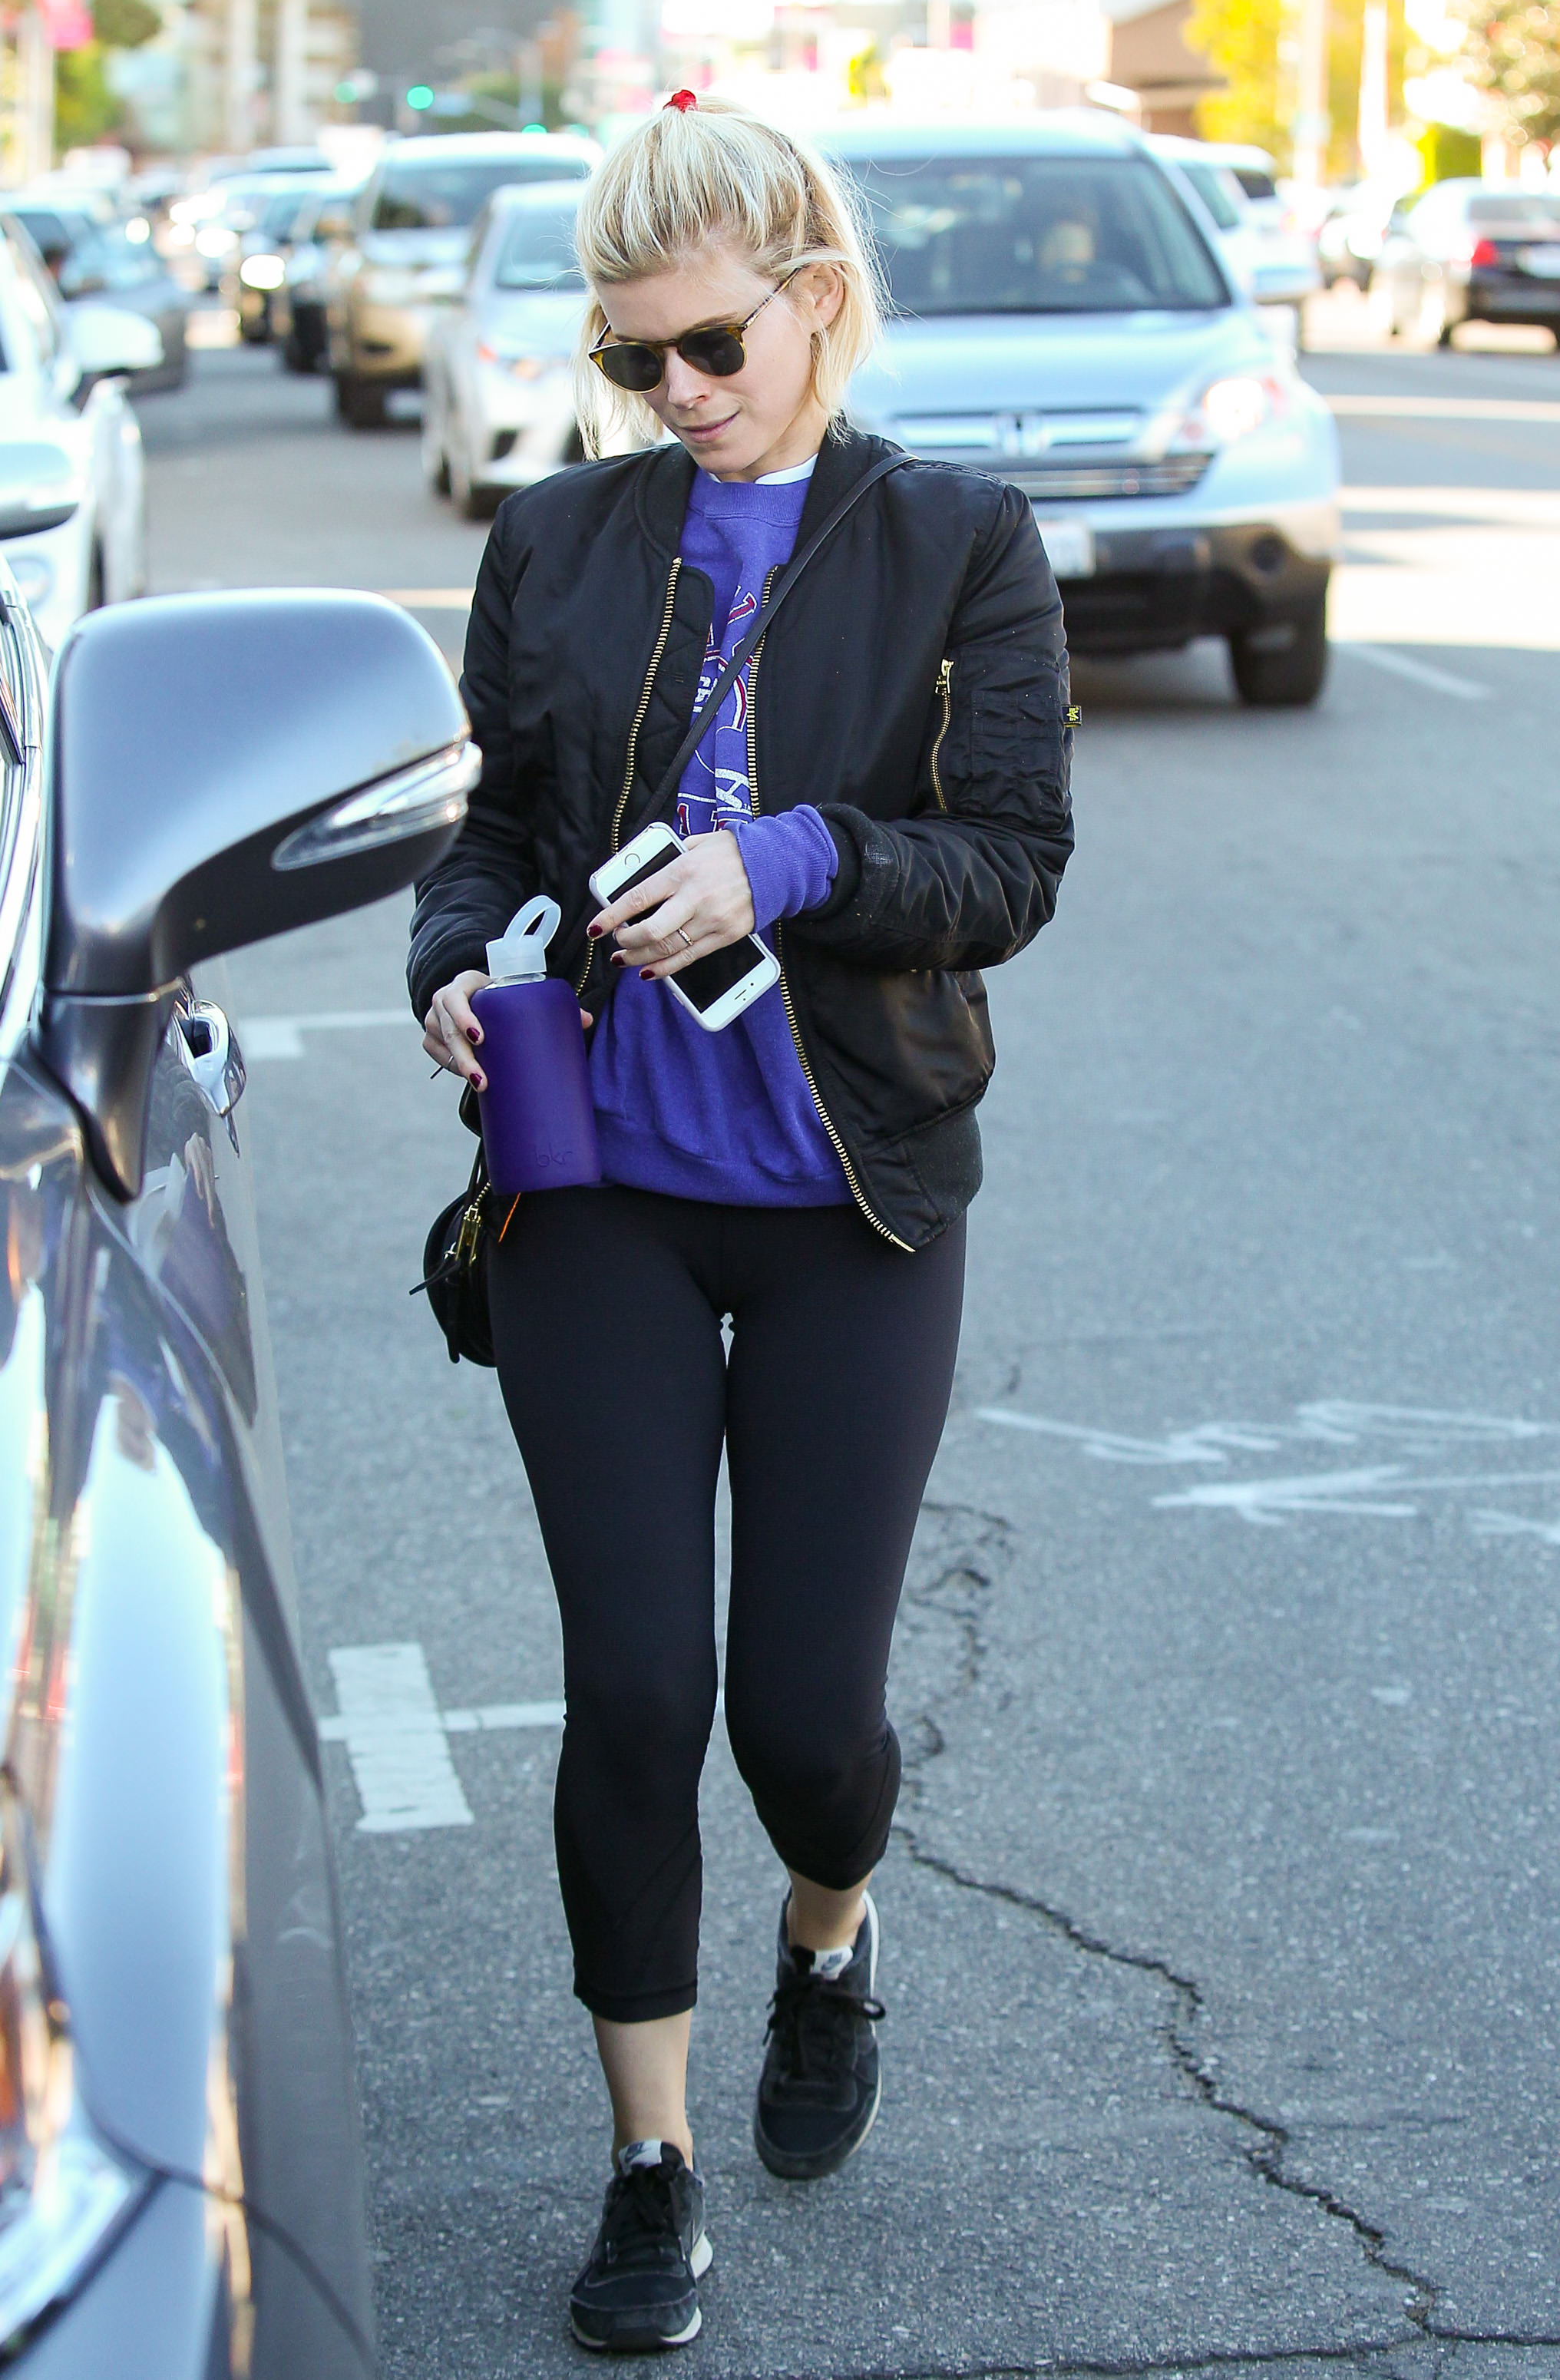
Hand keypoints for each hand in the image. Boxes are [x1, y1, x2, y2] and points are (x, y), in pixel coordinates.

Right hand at [424, 970, 592, 1091]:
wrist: (479, 994)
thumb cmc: (503, 995)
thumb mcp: (518, 993)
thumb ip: (550, 1004)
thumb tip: (586, 1020)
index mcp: (465, 983)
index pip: (455, 998)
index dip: (464, 1017)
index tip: (481, 1038)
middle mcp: (444, 999)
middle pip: (446, 1028)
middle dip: (463, 1056)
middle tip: (482, 1080)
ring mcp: (434, 1018)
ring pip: (438, 1042)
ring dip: (457, 1065)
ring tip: (480, 1085)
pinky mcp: (431, 1036)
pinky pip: (434, 1052)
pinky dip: (448, 1065)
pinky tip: (465, 1078)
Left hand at [587, 829, 754, 980]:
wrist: (773, 864)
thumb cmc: (731, 852)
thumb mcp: (696, 844)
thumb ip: (670, 858)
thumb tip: (642, 872)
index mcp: (682, 872)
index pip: (637, 899)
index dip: (611, 917)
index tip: (595, 929)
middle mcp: (694, 898)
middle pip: (650, 931)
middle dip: (626, 941)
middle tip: (616, 943)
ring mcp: (711, 920)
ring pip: (667, 949)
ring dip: (639, 958)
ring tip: (624, 960)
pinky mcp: (725, 936)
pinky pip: (689, 958)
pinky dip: (665, 968)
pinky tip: (649, 971)